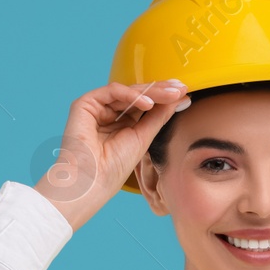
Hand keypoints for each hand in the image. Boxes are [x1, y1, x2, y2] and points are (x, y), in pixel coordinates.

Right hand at [34, 79, 189, 230]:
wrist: (92, 181)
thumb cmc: (114, 167)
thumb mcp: (144, 138)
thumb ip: (159, 117)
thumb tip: (180, 98)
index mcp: (121, 123)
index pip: (145, 104)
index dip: (164, 97)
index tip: (184, 93)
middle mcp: (108, 113)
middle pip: (137, 95)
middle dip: (160, 90)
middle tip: (181, 87)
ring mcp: (96, 108)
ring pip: (127, 91)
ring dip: (151, 91)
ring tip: (170, 95)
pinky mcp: (85, 104)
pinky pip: (112, 91)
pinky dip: (131, 95)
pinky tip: (148, 104)